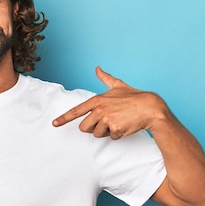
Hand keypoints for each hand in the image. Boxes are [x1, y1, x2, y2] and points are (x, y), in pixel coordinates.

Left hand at [52, 67, 167, 138]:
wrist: (150, 107)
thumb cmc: (134, 97)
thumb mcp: (118, 86)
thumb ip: (105, 78)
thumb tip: (97, 68)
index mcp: (97, 100)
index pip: (76, 111)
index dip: (63, 119)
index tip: (54, 124)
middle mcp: (99, 109)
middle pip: (84, 128)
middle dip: (93, 128)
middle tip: (106, 122)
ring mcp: (106, 119)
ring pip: (97, 134)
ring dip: (106, 132)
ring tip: (118, 122)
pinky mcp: (115, 129)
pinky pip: (111, 137)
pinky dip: (118, 134)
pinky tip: (125, 125)